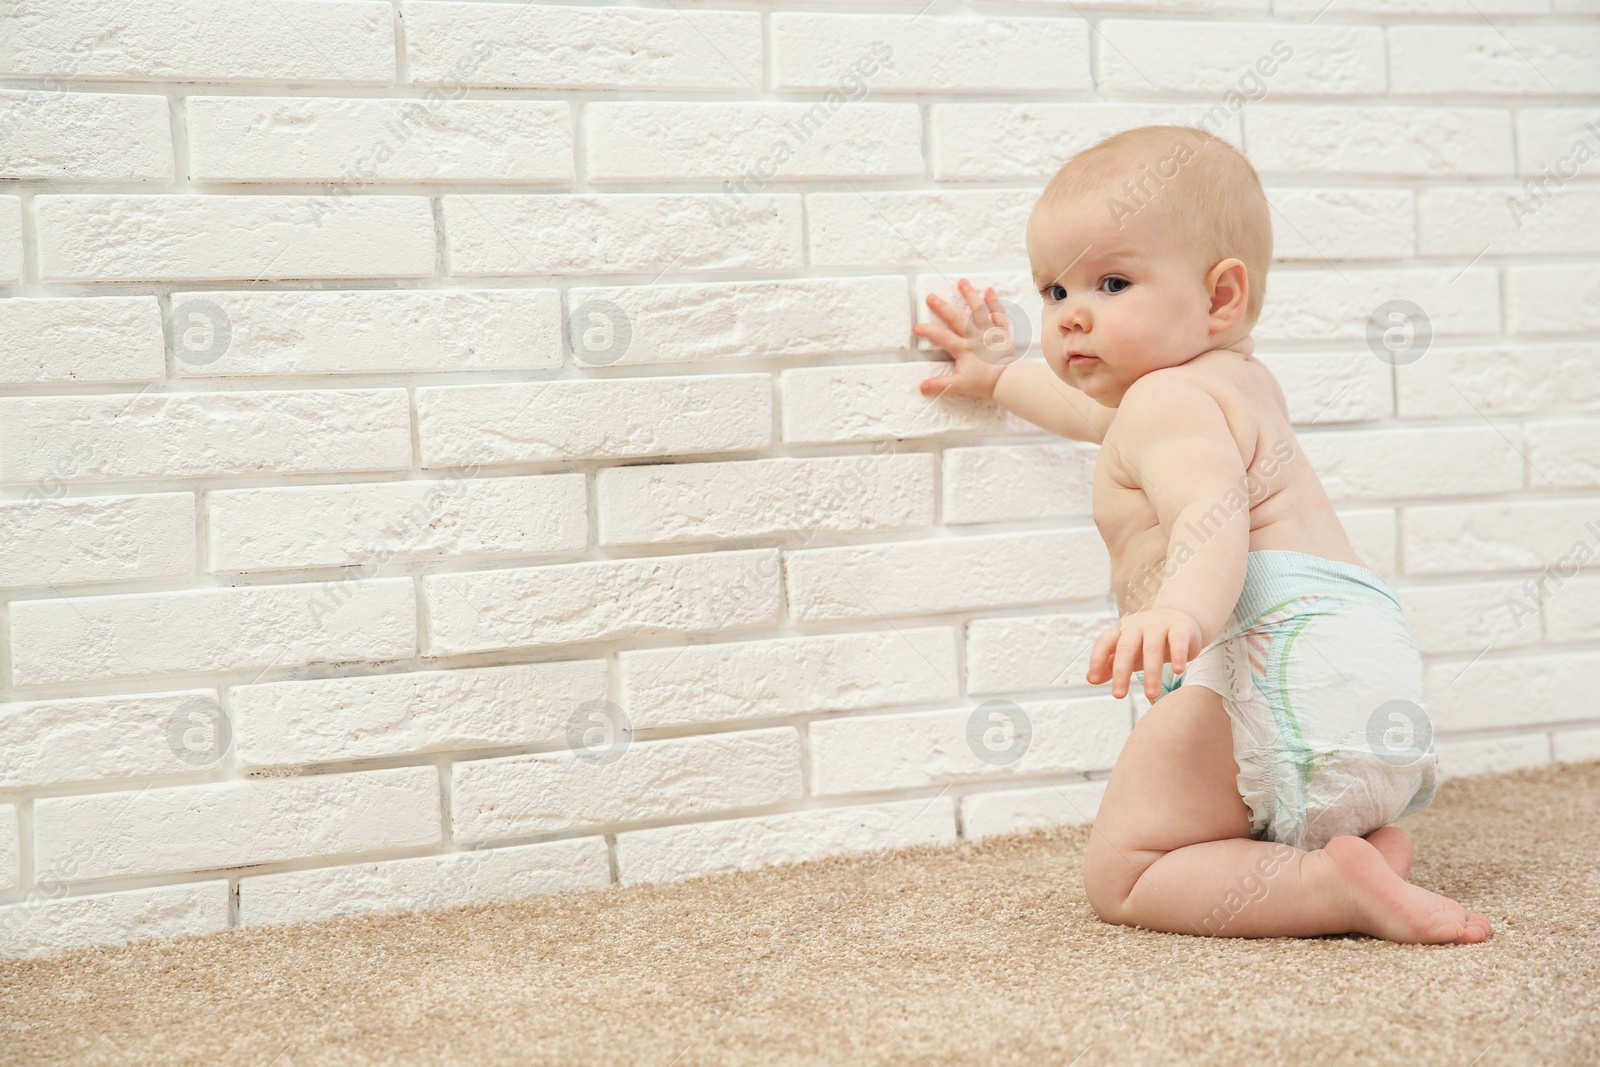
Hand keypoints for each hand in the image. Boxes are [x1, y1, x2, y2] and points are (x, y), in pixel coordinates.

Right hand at [913, 278, 1017, 400]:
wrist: (1008, 380)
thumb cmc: (984, 383)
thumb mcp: (959, 385)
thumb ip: (940, 384)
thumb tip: (921, 387)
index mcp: (963, 349)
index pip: (942, 337)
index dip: (928, 331)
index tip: (917, 326)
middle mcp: (974, 337)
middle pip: (956, 319)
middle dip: (943, 307)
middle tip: (931, 296)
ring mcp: (988, 332)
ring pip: (977, 311)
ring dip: (969, 296)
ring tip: (962, 282)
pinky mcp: (1000, 332)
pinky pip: (997, 314)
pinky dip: (994, 302)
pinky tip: (989, 290)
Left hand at [1087, 608, 1203, 701]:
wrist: (1179, 618)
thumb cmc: (1148, 640)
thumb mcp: (1128, 652)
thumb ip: (1109, 664)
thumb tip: (1091, 679)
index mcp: (1122, 630)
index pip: (1104, 642)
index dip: (1097, 659)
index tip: (1094, 679)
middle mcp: (1138, 625)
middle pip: (1126, 647)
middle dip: (1121, 672)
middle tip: (1118, 695)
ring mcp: (1160, 625)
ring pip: (1152, 648)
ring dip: (1151, 673)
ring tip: (1151, 694)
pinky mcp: (1181, 629)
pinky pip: (1178, 642)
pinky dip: (1178, 656)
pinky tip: (1178, 670)